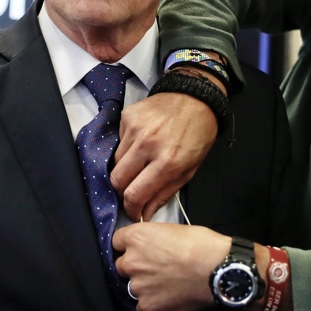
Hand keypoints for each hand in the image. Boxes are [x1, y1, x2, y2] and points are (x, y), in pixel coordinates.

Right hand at [112, 92, 216, 220]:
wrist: (195, 97)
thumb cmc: (197, 135)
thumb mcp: (188, 170)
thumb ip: (163, 194)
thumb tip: (144, 213)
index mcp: (167, 162)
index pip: (134, 194)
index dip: (130, 209)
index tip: (133, 211)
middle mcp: (147, 144)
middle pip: (116, 180)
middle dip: (121, 192)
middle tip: (130, 193)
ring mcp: (134, 129)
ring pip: (114, 162)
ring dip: (124, 170)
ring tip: (138, 166)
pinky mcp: (127, 116)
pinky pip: (117, 142)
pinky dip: (126, 149)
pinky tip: (140, 145)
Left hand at [112, 222, 229, 310]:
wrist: (217, 270)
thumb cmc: (201, 245)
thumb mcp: (171, 229)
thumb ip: (152, 238)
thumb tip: (150, 246)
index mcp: (136, 238)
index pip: (117, 242)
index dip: (129, 246)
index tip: (138, 250)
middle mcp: (131, 261)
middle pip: (122, 266)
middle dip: (136, 267)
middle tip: (156, 269)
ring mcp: (137, 286)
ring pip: (132, 287)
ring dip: (144, 286)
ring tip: (165, 285)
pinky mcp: (147, 306)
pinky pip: (141, 307)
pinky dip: (151, 304)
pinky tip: (166, 298)